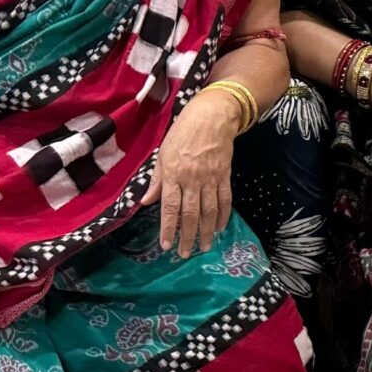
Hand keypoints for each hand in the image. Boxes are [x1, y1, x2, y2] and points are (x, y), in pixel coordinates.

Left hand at [147, 87, 241, 258]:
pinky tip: (219, 228)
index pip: (169, 206)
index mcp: (173, 174)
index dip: (168, 227)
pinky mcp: (225, 176)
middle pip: (190, 213)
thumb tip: (147, 202)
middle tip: (185, 254)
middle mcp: (192, 179)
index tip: (165, 245)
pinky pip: (225, 200)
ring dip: (206, 231)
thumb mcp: (163, 153)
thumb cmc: (183, 133)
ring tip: (204, 247)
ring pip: (209, 211)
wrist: (213, 117)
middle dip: (187, 236)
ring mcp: (210, 178)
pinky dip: (222, 216)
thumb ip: (157, 180)